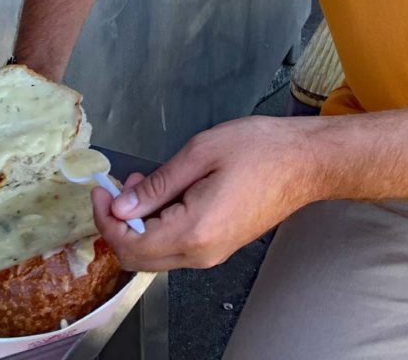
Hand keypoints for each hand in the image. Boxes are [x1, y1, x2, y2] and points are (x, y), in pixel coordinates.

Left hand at [91, 115, 323, 271]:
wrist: (306, 162)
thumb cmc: (260, 149)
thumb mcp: (201, 152)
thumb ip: (158, 183)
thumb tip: (120, 207)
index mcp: (193, 231)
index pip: (129, 243)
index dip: (105, 218)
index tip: (100, 189)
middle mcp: (201, 254)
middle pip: (138, 258)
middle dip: (119, 223)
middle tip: (120, 185)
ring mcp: (213, 254)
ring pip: (157, 254)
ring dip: (140, 223)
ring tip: (146, 181)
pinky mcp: (221, 246)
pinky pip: (177, 247)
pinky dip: (161, 225)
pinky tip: (168, 192)